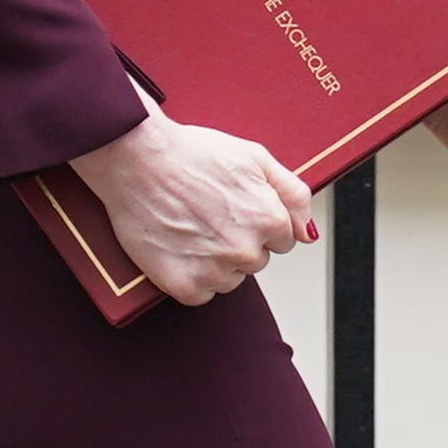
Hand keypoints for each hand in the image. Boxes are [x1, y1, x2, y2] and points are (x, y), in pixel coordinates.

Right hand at [68, 90, 317, 304]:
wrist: (137, 158)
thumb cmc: (193, 153)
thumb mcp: (255, 157)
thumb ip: (293, 194)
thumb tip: (309, 233)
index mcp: (269, 219)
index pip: (282, 239)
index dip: (258, 220)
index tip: (233, 205)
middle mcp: (246, 249)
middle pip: (257, 260)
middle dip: (239, 240)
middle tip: (209, 213)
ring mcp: (214, 270)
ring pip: (231, 279)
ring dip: (216, 261)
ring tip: (192, 227)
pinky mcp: (183, 285)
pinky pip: (202, 295)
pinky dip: (191, 277)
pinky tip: (179, 247)